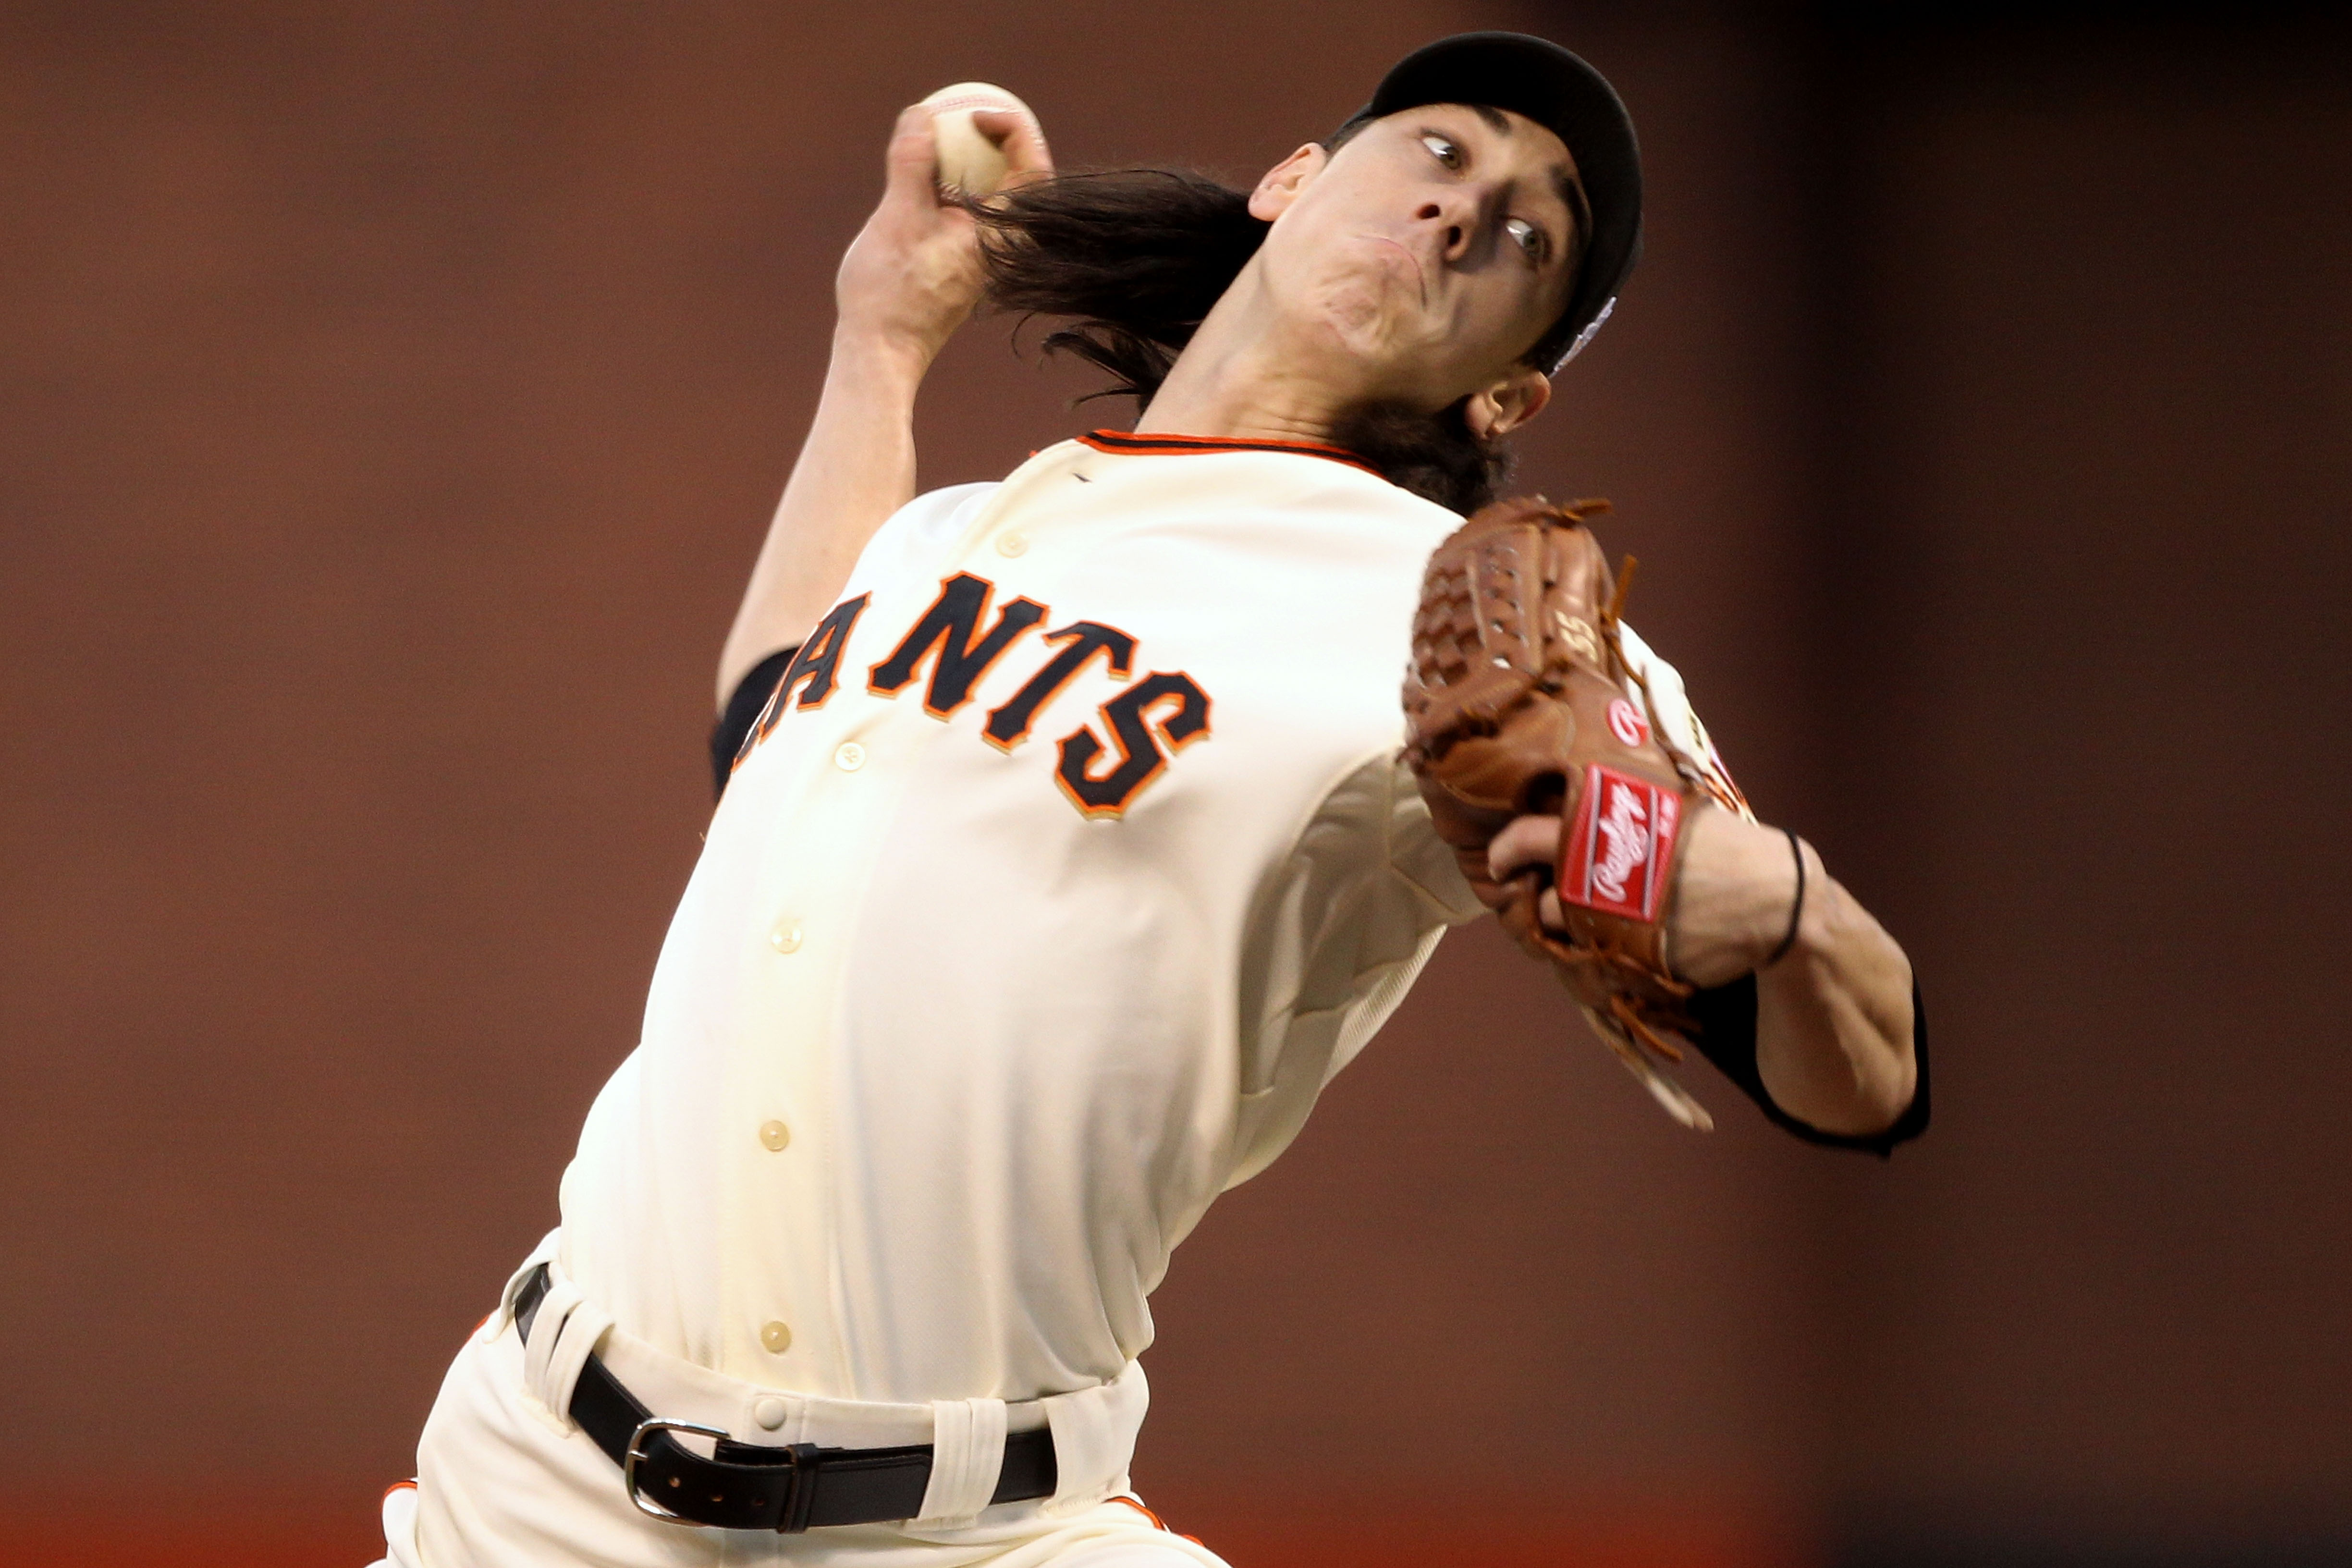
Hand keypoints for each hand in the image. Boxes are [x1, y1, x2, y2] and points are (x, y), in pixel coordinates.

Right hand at [834, 102, 1052, 365]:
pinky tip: (923, 178)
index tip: (974, 115)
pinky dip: (954, 187)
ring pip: (993, 197)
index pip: (1033, 166)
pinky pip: (972, 214)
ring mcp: (987, 259)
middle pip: (1019, 177)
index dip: (1013, 127)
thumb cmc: (891, 293)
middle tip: (964, 116)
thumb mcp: (897, 216)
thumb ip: (913, 161)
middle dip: (996, 139)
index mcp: (1003, 235)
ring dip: (971, 162)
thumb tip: (923, 113)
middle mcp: (1005, 248)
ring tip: (938, 139)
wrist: (881, 354)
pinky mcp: (966, 266)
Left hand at [1487, 802, 1803, 987]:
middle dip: (1525, 897)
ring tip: (1578, 912)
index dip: (1506, 848)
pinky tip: (1610, 934)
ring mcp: (1622, 919)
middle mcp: (1609, 872)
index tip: (1497, 860)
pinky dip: (1595, 947)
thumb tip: (1573, 791)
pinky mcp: (1638, 957)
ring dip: (1561, 923)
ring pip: (1563, 928)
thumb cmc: (1721, 846)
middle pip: (1541, 894)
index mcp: (1613, 825)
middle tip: (1521, 892)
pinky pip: (1596, 956)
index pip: (1533, 835)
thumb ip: (1621, 805)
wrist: (1776, 899)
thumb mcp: (1670, 807)